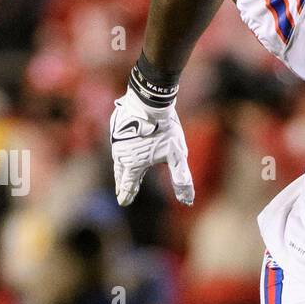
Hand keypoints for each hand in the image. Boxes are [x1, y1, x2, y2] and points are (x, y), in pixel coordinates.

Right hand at [110, 87, 194, 206]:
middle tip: (121, 191)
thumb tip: (188, 201)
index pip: (129, 184)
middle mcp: (121, 154)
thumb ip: (181, 179)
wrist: (150, 102)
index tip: (123, 202)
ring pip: (118, 157)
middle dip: (122, 183)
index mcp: (133, 164)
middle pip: (121, 173)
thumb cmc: (165, 131)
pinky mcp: (117, 125)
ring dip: (120, 166)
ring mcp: (117, 139)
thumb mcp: (177, 157)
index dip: (127, 194)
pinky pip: (118, 142)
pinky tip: (124, 145)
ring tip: (122, 171)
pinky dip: (121, 148)